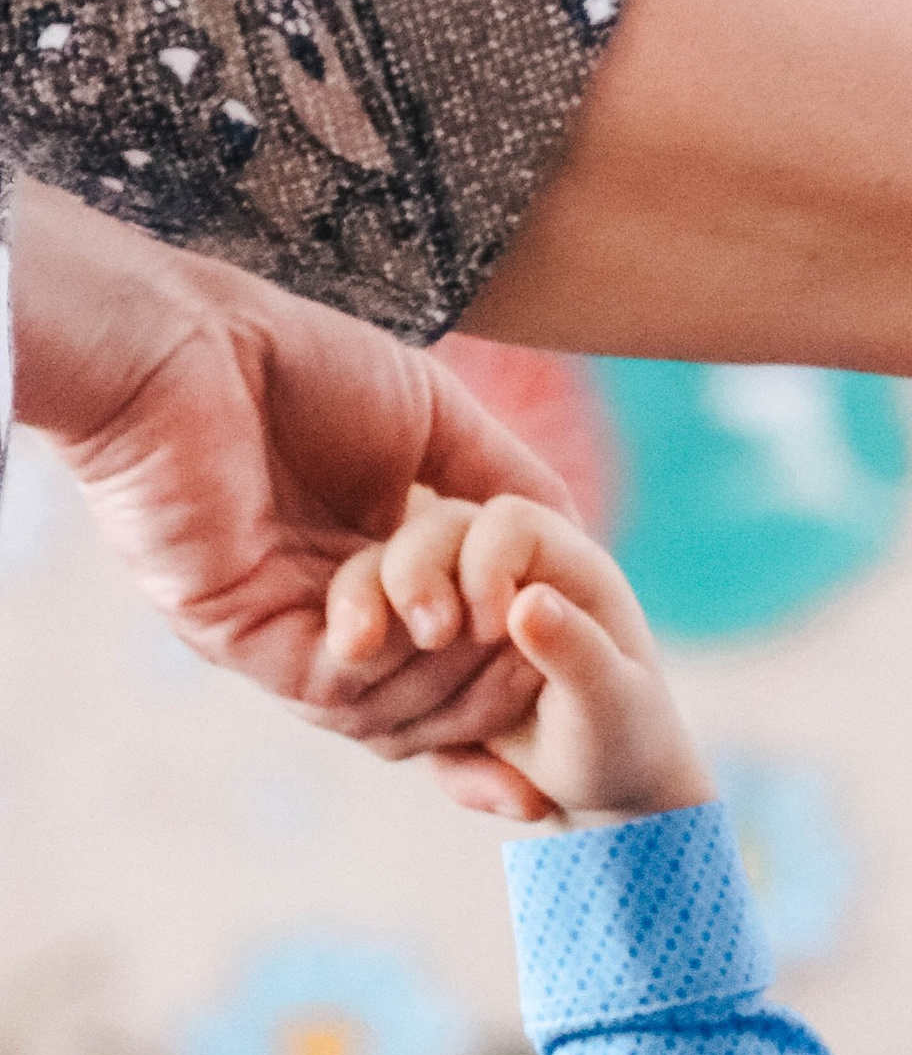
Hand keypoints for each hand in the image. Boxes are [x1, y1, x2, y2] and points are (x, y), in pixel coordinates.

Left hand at [7, 185, 568, 756]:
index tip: (574, 689)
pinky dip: (392, 669)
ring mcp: (280, 634)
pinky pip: (333, 691)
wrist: (188, 341)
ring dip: (449, 682)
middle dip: (493, 698)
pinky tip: (430, 622)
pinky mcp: (238, 638)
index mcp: (366, 575)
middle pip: (424, 707)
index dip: (507, 692)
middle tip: (542, 665)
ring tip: (487, 628)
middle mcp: (322, 618)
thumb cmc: (299, 361)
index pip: (444, 666)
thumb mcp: (438, 421)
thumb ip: (508, 488)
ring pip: (384, 713)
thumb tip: (579, 546)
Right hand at [327, 493, 710, 823]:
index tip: (490, 628)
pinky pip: (366, 641)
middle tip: (429, 642)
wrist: (600, 788)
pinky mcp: (413, 646)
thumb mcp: (609, 707)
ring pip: (380, 582)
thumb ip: (578, 654)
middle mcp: (502, 569)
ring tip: (385, 683)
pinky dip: (361, 678)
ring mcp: (449, 603)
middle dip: (412, 581)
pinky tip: (389, 725)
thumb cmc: (627, 745)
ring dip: (371, 631)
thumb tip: (527, 603)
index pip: (506, 522)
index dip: (486, 564)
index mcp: (564, 563)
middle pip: (432, 533)